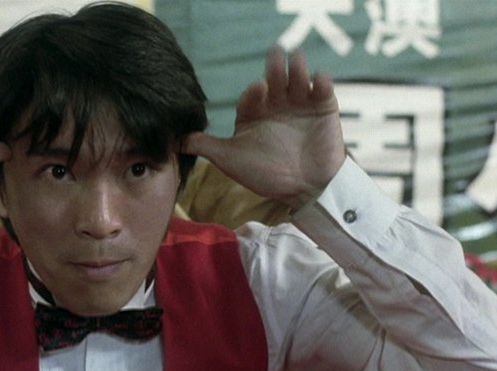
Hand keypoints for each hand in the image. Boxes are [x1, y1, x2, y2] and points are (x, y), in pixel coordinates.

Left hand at [185, 47, 345, 208]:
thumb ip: (204, 146)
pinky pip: (322, 89)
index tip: (257, 88)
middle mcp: (275, 104)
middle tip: (275, 54)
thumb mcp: (230, 159)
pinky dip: (321, 82)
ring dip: (296, 68)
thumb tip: (173, 141)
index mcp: (253, 112)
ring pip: (297, 78)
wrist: (304, 189)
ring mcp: (300, 103)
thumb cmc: (265, 174)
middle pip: (274, 79)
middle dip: (274, 68)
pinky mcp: (323, 107)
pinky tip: (318, 80)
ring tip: (295, 60)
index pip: (251, 95)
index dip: (254, 92)